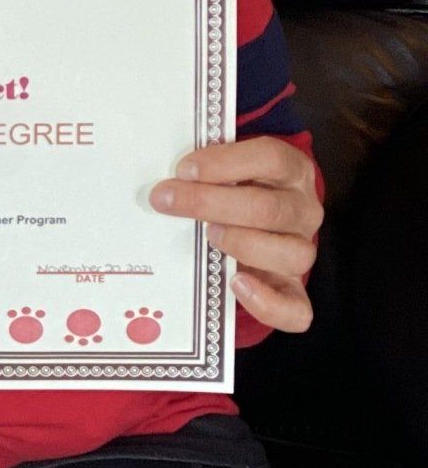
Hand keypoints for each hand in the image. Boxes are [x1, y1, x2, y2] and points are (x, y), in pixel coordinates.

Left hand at [148, 136, 320, 333]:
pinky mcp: (293, 291)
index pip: (271, 158)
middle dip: (210, 203)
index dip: (226, 162)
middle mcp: (304, 211)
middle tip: (167, 200)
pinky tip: (236, 284)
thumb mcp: (226, 171)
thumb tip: (164, 182)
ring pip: (289, 253)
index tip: (183, 170)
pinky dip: (266, 302)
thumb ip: (205, 172)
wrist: (253, 224)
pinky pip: (295, 308)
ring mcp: (301, 251)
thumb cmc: (231, 190)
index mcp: (292, 171)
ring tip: (207, 236)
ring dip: (241, 244)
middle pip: (268, 208)